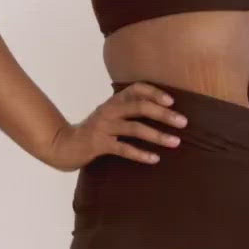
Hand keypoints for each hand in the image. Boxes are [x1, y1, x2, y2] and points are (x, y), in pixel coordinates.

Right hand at [45, 82, 187, 170]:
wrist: (65, 146)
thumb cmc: (94, 132)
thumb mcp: (110, 116)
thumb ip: (128, 111)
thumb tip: (162, 112)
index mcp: (113, 101)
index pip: (136, 89)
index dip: (154, 92)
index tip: (172, 100)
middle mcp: (109, 110)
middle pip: (140, 107)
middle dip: (164, 114)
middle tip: (183, 122)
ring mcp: (103, 127)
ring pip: (135, 128)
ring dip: (158, 135)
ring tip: (175, 142)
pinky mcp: (99, 144)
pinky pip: (123, 148)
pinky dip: (141, 154)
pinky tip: (154, 159)